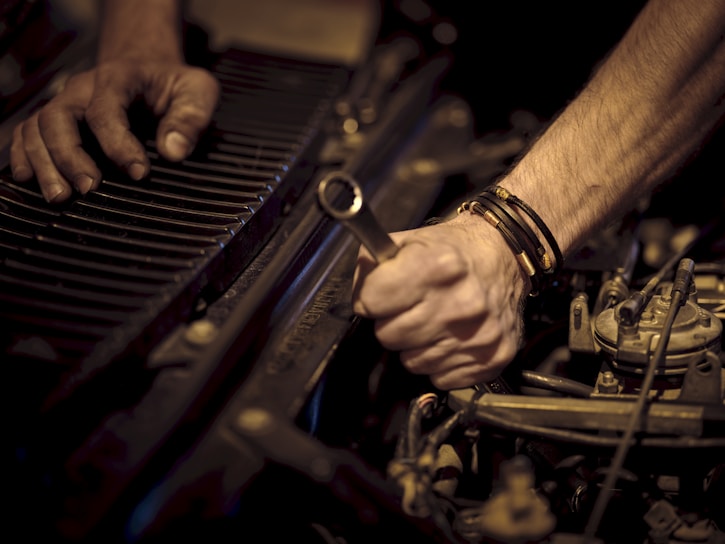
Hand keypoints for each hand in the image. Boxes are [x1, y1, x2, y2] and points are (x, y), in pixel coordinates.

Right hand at [10, 58, 219, 202]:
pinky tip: (29, 179)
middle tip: (88, 189)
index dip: (119, 144)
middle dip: (70, 156)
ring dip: (44, 163)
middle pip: (59, 117)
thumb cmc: (173, 84)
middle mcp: (83, 89)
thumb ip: (191, 119)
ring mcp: (66, 103)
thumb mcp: (197, 91)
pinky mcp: (58, 120)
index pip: (107, 110)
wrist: (148, 66)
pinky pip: (27, 133)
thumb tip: (174, 152)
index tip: (139, 173)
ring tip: (60, 196)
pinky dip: (23, 155)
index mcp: (119, 77)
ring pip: (36, 127)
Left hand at [352, 213, 528, 389]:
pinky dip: (441, 362)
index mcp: (437, 267)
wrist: (505, 257)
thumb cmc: (453, 251)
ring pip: (412, 362)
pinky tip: (451, 338)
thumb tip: (359, 299)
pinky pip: (440, 377)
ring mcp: (479, 335)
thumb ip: (373, 264)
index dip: (371, 297)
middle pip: (388, 336)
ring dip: (416, 345)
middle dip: (393, 322)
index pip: (371, 301)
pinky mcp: (492, 358)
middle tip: (411, 307)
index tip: (383, 293)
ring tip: (433, 321)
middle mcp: (461, 303)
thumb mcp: (410, 240)